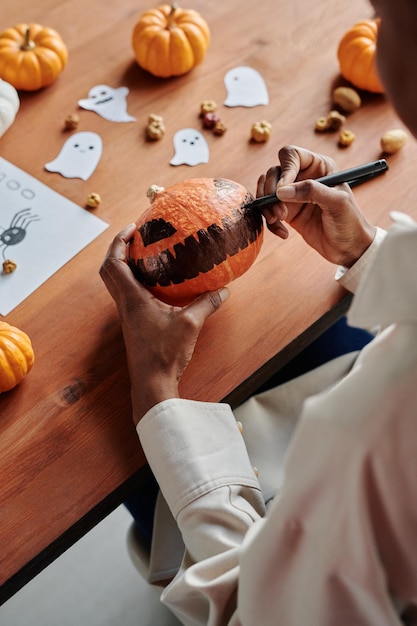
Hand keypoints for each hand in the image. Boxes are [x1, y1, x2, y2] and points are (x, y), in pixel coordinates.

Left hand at [99, 224, 228, 423]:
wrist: (152, 384)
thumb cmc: (165, 355)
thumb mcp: (190, 325)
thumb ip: (207, 304)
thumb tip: (224, 289)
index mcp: (132, 299)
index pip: (114, 264)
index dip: (118, 242)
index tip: (133, 229)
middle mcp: (125, 305)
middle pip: (110, 271)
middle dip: (118, 250)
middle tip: (136, 238)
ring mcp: (128, 316)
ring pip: (117, 283)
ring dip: (125, 265)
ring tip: (146, 255)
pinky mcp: (134, 325)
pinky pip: (128, 295)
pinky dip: (136, 282)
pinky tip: (157, 283)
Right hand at [257, 145, 376, 266]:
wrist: (348, 248)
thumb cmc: (350, 222)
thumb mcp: (336, 203)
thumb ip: (311, 191)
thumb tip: (282, 190)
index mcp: (319, 166)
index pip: (292, 155)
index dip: (284, 169)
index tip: (282, 190)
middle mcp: (304, 177)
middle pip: (274, 172)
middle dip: (271, 192)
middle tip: (280, 212)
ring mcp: (294, 195)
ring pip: (267, 191)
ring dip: (267, 207)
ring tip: (278, 221)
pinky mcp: (287, 212)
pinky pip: (268, 211)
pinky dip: (270, 222)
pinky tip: (283, 233)